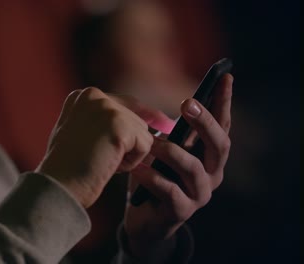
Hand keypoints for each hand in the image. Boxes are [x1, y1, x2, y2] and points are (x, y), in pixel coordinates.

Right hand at [36, 87, 173, 207]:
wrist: (58, 186)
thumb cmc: (66, 168)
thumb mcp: (82, 135)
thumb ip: (104, 123)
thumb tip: (146, 123)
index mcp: (82, 96)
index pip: (123, 103)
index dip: (142, 117)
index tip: (163, 123)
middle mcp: (94, 95)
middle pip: (136, 118)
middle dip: (128, 144)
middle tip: (101, 160)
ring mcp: (107, 109)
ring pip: (143, 132)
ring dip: (129, 154)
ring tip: (102, 162)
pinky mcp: (120, 125)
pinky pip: (145, 145)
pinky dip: (132, 162)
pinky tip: (110, 166)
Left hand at [123, 74, 233, 257]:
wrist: (144, 219)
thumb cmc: (153, 176)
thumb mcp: (160, 150)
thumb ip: (167, 131)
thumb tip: (159, 105)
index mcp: (209, 156)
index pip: (222, 125)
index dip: (224, 102)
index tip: (225, 77)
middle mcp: (212, 174)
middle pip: (219, 145)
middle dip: (205, 122)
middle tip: (187, 104)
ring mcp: (199, 194)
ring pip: (194, 168)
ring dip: (172, 152)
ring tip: (151, 143)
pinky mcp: (182, 211)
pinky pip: (170, 191)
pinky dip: (153, 177)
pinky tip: (138, 168)